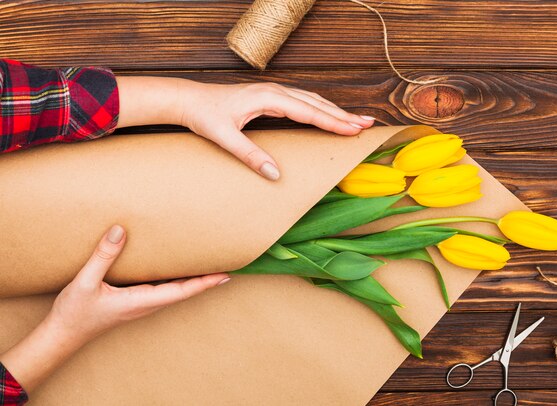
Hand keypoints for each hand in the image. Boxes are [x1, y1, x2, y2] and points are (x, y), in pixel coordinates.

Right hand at [0, 225, 229, 391]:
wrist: (63, 334)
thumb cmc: (75, 312)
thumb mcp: (85, 283)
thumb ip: (103, 257)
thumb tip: (119, 231)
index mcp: (141, 301)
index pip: (181, 292)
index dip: (205, 283)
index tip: (226, 275)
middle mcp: (146, 304)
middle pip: (184, 291)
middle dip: (207, 279)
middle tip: (228, 263)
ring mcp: (142, 303)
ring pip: (175, 290)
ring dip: (194, 278)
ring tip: (211, 262)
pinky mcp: (135, 300)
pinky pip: (162, 288)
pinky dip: (177, 278)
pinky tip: (179, 267)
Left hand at [179, 82, 375, 179]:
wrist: (189, 100)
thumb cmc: (205, 116)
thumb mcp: (225, 138)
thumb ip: (251, 156)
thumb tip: (276, 175)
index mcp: (268, 98)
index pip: (309, 111)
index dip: (333, 121)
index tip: (354, 129)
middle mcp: (274, 91)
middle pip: (317, 103)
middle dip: (343, 114)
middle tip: (367, 124)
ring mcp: (272, 92)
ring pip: (311, 100)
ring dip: (334, 110)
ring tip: (355, 120)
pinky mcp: (269, 96)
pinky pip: (302, 101)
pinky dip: (319, 108)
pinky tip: (327, 114)